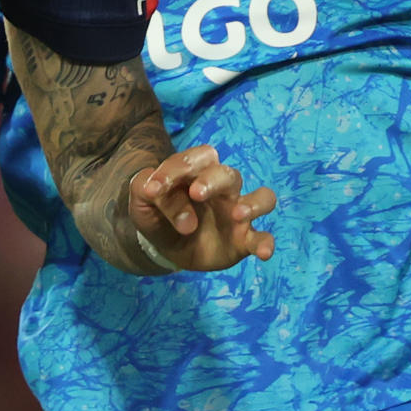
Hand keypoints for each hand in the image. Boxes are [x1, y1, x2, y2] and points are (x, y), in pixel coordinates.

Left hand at [128, 145, 275, 272]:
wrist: (166, 247)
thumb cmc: (160, 215)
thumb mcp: (144, 203)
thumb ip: (147, 191)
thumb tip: (158, 193)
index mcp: (198, 173)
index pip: (196, 158)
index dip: (176, 169)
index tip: (153, 190)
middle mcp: (223, 188)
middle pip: (228, 173)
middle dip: (213, 180)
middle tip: (196, 194)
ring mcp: (238, 212)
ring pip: (263, 197)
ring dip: (253, 203)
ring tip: (237, 214)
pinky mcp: (245, 239)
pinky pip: (264, 236)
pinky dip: (267, 242)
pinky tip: (264, 252)